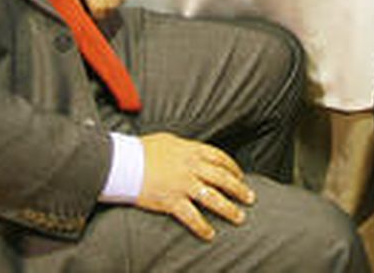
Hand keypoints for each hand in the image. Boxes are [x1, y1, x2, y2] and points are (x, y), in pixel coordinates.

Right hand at [137, 133, 254, 240]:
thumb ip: (185, 147)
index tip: (240, 176)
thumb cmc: (142, 149)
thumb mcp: (168, 140)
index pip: (220, 158)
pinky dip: (202, 227)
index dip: (233, 168)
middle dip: (239, 189)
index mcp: (191, 151)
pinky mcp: (171, 201)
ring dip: (228, 209)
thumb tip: (194, 151)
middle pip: (222, 179)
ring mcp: (183, 185)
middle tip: (250, 198)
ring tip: (239, 217)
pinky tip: (210, 234)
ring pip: (213, 198)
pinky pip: (192, 216)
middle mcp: (191, 167)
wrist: (123, 162)